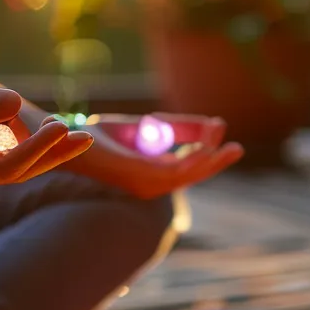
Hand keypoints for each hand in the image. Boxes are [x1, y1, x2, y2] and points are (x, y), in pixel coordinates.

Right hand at [0, 63, 90, 188]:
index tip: (62, 126)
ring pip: (6, 166)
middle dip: (52, 156)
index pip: (9, 168)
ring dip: (39, 152)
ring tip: (69, 133)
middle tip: (85, 135)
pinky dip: (18, 145)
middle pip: (14, 173)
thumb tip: (15, 103)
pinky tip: (30, 130)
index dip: (40, 151)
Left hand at [69, 113, 242, 198]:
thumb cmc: (102, 135)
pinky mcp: (140, 177)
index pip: (189, 168)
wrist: (71, 138)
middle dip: (217, 162)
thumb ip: (176, 127)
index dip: (208, 150)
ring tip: (228, 145)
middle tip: (237, 147)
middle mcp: (152, 186)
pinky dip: (193, 161)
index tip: (219, 126)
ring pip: (189, 175)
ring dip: (210, 159)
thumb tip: (212, 124)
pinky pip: (174, 171)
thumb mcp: (147, 126)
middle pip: (194, 176)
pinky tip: (207, 150)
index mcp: (154, 176)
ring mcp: (147, 184)